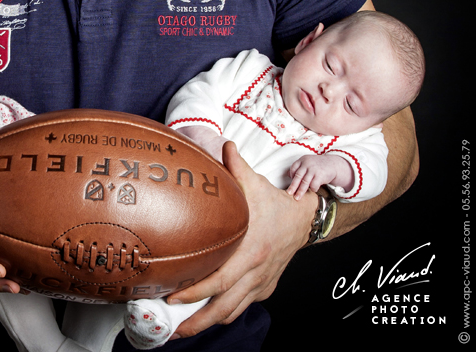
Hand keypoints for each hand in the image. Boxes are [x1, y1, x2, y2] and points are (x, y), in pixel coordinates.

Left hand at [168, 142, 315, 337]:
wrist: (306, 219)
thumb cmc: (275, 201)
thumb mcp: (255, 181)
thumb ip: (235, 164)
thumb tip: (222, 144)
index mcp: (249, 249)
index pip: (218, 279)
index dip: (194, 292)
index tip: (171, 298)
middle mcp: (255, 271)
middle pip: (222, 306)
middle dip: (194, 320)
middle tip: (169, 329)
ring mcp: (261, 283)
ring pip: (231, 312)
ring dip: (206, 324)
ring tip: (181, 331)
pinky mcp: (265, 287)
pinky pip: (242, 306)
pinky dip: (224, 314)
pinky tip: (205, 317)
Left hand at [287, 154, 353, 199]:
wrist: (333, 164)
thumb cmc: (318, 165)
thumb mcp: (307, 162)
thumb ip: (299, 168)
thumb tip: (287, 174)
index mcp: (303, 160)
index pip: (293, 168)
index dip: (291, 175)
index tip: (291, 181)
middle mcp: (307, 164)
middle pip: (298, 176)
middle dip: (293, 186)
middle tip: (289, 193)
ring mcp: (314, 170)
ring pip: (305, 182)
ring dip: (300, 191)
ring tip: (297, 197)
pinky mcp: (320, 175)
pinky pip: (314, 185)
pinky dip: (313, 189)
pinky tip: (313, 189)